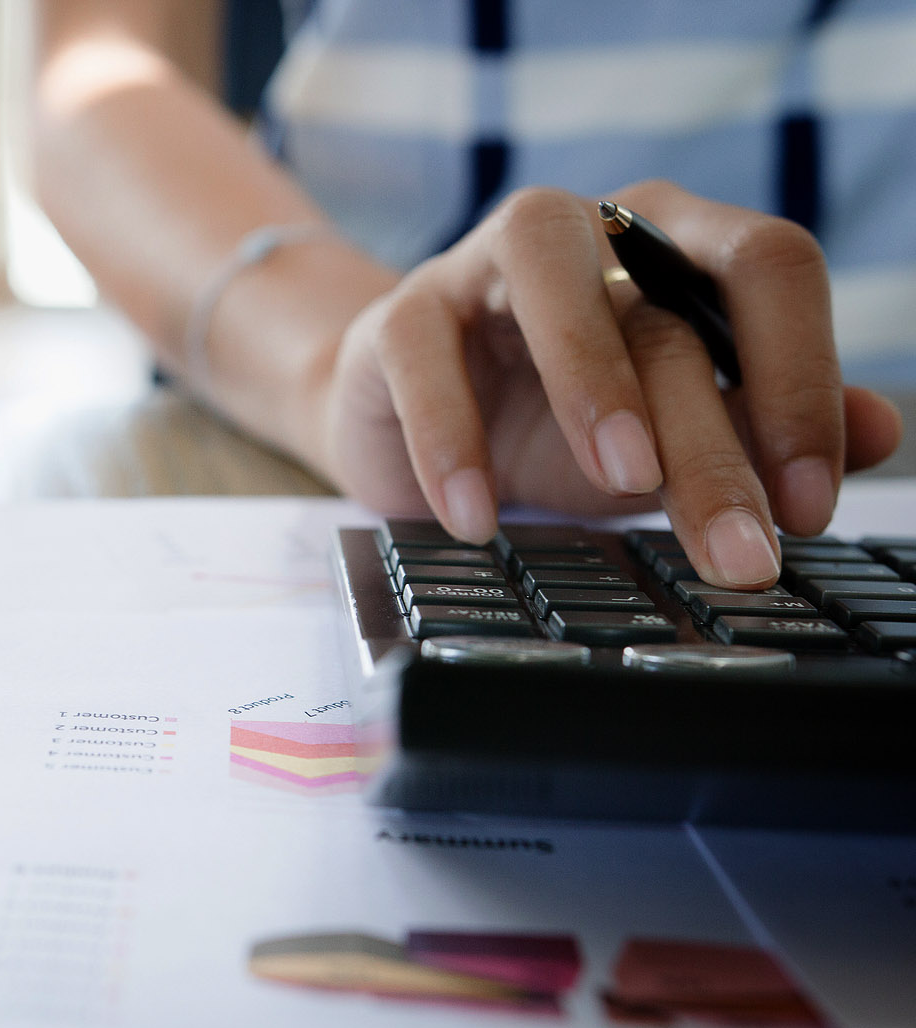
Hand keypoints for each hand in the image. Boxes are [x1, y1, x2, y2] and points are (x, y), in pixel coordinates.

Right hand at [318, 181, 902, 588]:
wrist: (405, 421)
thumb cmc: (548, 421)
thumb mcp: (666, 436)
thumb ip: (759, 426)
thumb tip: (878, 431)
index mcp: (672, 247)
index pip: (767, 266)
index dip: (802, 375)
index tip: (807, 503)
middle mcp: (588, 232)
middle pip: (662, 310)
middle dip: (710, 444)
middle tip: (738, 554)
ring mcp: (484, 262)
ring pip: (546, 273)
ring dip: (592, 378)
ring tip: (624, 483)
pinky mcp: (401, 314)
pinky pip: (423, 354)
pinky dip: (453, 438)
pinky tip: (477, 519)